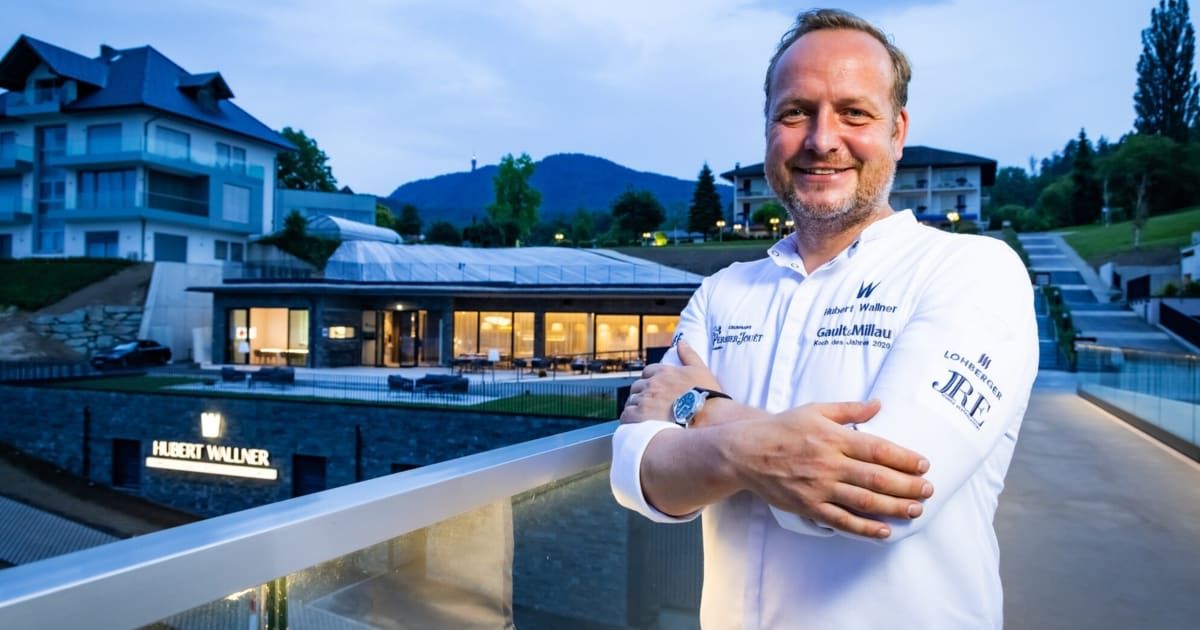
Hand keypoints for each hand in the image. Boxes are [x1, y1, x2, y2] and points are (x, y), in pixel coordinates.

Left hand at [621, 341, 723, 423]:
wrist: (708, 420)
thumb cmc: (708, 397)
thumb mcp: (701, 371)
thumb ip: (689, 355)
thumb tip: (681, 342)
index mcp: (665, 372)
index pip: (648, 372)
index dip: (650, 380)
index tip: (655, 389)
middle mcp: (653, 384)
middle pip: (638, 386)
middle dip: (642, 394)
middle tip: (650, 405)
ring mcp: (645, 400)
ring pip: (632, 401)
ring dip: (637, 407)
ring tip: (646, 417)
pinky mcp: (639, 416)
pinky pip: (627, 415)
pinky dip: (630, 419)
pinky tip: (639, 425)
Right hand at [717, 400, 932, 538]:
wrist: (745, 452)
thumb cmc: (783, 428)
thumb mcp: (815, 410)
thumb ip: (849, 410)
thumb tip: (879, 405)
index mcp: (833, 438)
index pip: (877, 449)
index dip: (904, 458)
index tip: (924, 465)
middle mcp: (829, 463)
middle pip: (876, 477)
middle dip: (907, 485)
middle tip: (928, 490)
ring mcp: (819, 487)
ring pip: (864, 500)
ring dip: (893, 506)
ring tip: (915, 509)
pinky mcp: (809, 506)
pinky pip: (841, 520)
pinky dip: (864, 527)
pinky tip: (884, 530)